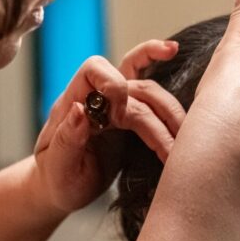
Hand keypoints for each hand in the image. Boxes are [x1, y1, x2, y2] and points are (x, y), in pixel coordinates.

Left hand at [31, 39, 186, 216]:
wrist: (63, 189)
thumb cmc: (56, 179)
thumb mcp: (57, 167)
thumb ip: (67, 139)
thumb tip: (81, 110)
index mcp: (73, 103)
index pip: (93, 71)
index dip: (112, 83)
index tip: (119, 113)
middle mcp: (97, 98)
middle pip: (134, 85)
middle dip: (157, 116)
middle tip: (170, 150)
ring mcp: (116, 106)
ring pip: (150, 91)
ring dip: (171, 114)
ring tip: (183, 143)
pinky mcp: (131, 117)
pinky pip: (148, 88)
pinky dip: (160, 66)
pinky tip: (174, 52)